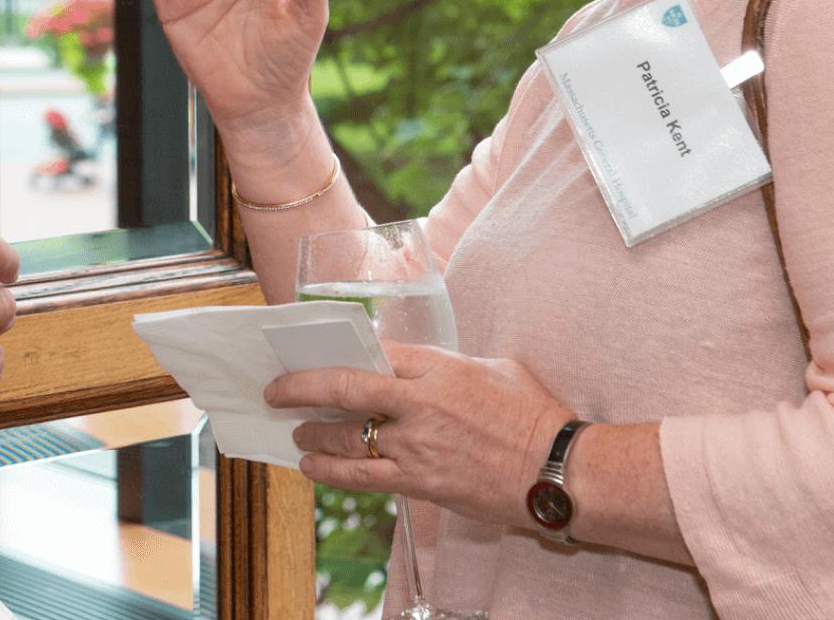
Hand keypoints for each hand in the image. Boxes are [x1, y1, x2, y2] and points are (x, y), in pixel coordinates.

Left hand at [264, 340, 568, 528]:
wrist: (559, 469)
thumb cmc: (532, 413)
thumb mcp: (490, 367)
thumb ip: (443, 365)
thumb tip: (411, 364)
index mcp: (437, 366)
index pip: (371, 350)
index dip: (333, 351)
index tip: (310, 352)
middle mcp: (420, 403)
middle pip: (345, 388)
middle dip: (301, 387)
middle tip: (274, 388)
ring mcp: (418, 445)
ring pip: (347, 436)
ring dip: (313, 432)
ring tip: (294, 430)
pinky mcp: (422, 483)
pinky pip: (364, 477)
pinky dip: (331, 470)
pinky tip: (312, 466)